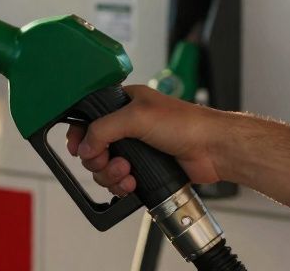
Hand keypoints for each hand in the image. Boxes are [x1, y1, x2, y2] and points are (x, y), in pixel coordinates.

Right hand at [64, 85, 230, 196]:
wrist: (212, 149)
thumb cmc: (186, 124)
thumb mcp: (137, 117)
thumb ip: (104, 128)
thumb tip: (84, 145)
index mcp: (124, 103)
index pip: (89, 117)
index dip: (79, 133)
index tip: (77, 147)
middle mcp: (127, 125)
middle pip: (93, 147)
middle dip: (98, 159)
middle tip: (109, 161)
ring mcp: (135, 149)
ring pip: (105, 167)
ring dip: (111, 174)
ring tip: (126, 173)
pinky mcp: (144, 169)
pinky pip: (120, 182)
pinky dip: (122, 186)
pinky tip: (133, 183)